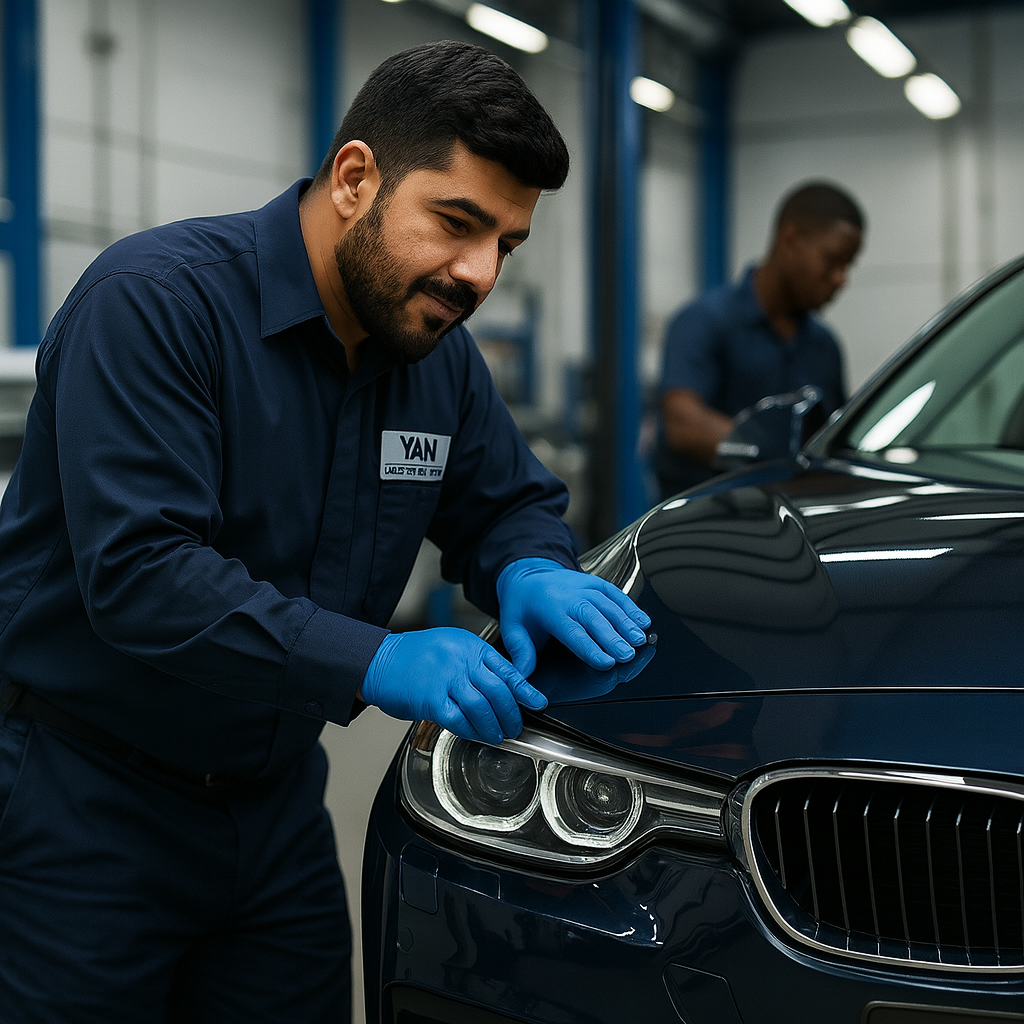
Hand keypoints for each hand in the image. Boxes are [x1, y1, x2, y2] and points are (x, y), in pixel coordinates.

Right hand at [361, 627, 546, 744]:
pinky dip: (470, 731)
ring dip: (493, 726)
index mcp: (470, 646)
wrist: (379, 660)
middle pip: (499, 691)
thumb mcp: (450, 648)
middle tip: (515, 726)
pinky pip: (458, 720)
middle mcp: (460, 660)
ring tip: (497, 735)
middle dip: (511, 713)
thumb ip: (475, 665)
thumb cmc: (414, 657)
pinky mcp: (430, 698)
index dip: (525, 690)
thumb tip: (503, 688)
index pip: (506, 669)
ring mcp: (445, 678)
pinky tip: (475, 735)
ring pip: (482, 707)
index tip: (538, 703)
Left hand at [496, 558, 651, 677]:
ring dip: (627, 623)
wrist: (528, 573)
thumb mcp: (512, 627)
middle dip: (613, 637)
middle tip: (628, 655)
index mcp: (549, 608)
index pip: (572, 631)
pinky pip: (616, 594)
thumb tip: (522, 677)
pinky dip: (631, 607)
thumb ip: (520, 652)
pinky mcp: (597, 583)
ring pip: (609, 605)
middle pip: (595, 618)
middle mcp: (570, 595)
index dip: (590, 648)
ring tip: (641, 641)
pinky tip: (644, 621)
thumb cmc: (522, 605)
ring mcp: (585, 587)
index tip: (605, 663)